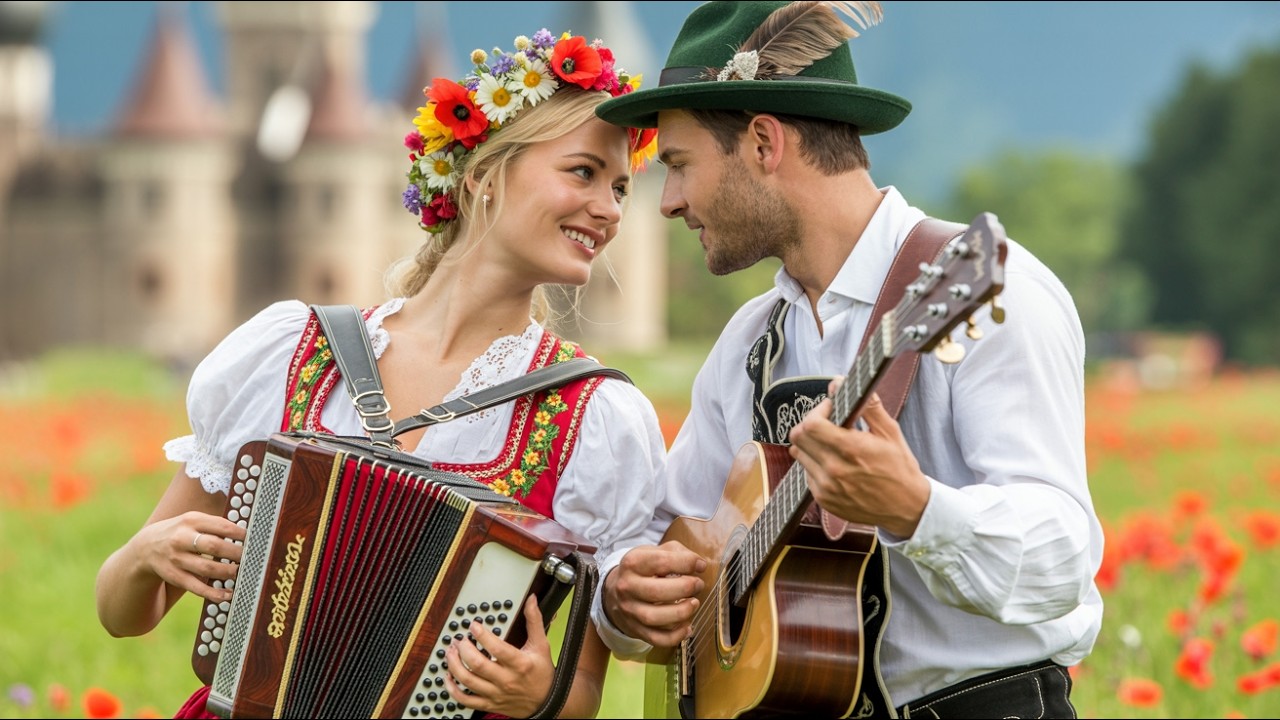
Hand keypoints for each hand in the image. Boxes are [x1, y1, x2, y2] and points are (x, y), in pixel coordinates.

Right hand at [132, 510, 244, 604]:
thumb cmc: (181, 532)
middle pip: (214, 547)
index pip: (221, 526)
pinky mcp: (174, 576)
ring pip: (206, 568)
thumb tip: (248, 534)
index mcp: (191, 521)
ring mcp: (176, 559)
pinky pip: (196, 587)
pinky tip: (227, 595)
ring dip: (227, 573)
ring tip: (242, 574)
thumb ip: (216, 525)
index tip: (255, 540)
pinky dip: (213, 593)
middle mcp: (182, 539)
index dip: (241, 534)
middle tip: (252, 559)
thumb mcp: (193, 520)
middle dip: (236, 554)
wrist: (146, 548)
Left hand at [444, 596, 552, 717]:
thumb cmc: (542, 673)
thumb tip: (531, 601)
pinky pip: (466, 700)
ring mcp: (496, 693)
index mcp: (520, 664)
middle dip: (464, 649)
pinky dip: (453, 689)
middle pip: (477, 665)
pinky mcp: (489, 704)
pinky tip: (449, 677)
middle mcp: (506, 680)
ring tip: (451, 653)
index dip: (482, 635)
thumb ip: (534, 621)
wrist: (546, 701)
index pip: (497, 648)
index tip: (474, 625)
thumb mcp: (541, 645)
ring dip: (454, 665)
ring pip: (468, 681)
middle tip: (459, 640)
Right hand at [603, 542, 706, 647]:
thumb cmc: (643, 570)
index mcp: (632, 563)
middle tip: (698, 585)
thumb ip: (678, 553)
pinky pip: (656, 638)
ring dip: (681, 612)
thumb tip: (700, 565)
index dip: (686, 563)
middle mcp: (627, 587)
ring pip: (654, 618)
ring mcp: (629, 610)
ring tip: (694, 603)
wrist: (616, 592)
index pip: (660, 561)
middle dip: (685, 588)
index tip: (701, 565)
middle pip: (656, 592)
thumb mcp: (654, 553)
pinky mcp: (635, 629)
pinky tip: (687, 627)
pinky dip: (675, 636)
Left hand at [788, 387, 930, 538]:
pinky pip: (806, 473)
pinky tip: (835, 464)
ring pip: (799, 454)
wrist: (906, 507)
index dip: (817, 411)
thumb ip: (866, 405)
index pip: (811, 424)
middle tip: (827, 423)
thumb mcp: (890, 432)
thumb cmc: (900, 467)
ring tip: (832, 444)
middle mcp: (835, 470)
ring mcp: (827, 488)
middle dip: (810, 424)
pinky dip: (815, 464)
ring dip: (811, 444)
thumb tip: (840, 383)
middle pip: (798, 437)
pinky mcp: (823, 500)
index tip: (830, 409)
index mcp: (851, 450)